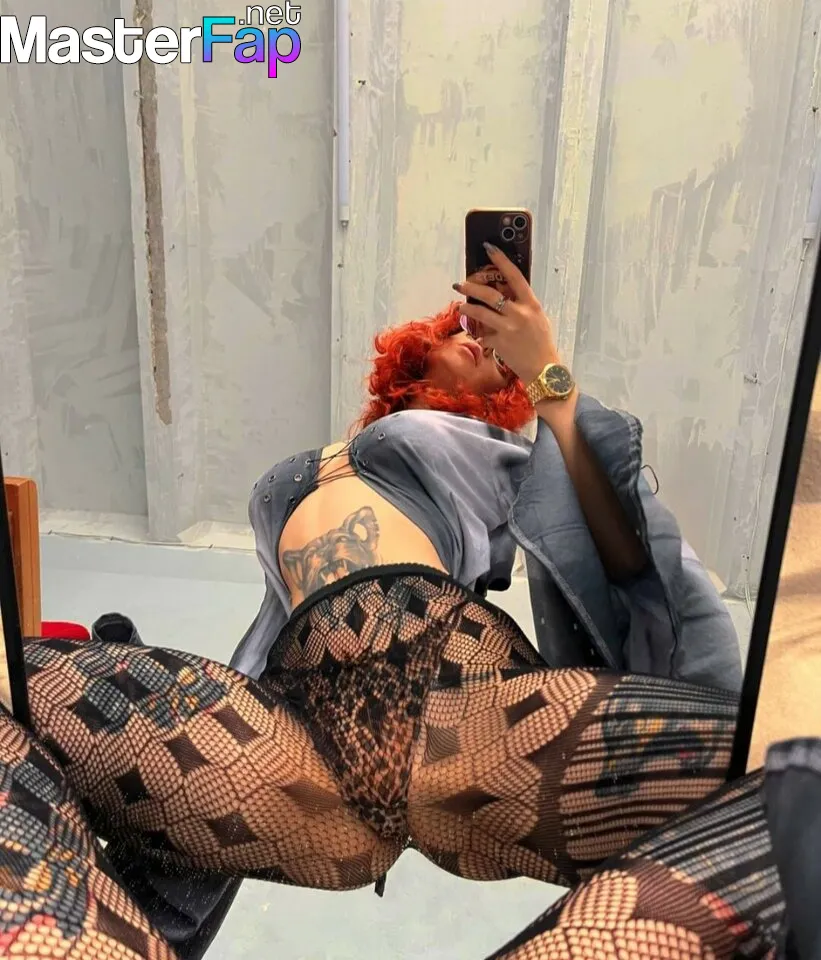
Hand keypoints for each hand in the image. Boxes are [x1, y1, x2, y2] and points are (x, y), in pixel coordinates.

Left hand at [454, 244, 559, 384]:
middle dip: (472, 287)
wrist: (543, 368)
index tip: (489, 248)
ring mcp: (509, 328)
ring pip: (481, 313)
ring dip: (467, 307)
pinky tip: (476, 334)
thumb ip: (523, 305)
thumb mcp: (538, 318)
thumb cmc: (541, 343)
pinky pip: (483, 335)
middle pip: (490, 294)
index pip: (514, 276)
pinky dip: (479, 334)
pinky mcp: (500, 343)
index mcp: (531, 304)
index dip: (501, 260)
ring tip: (461, 305)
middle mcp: (519, 314)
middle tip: (460, 284)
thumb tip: (505, 293)